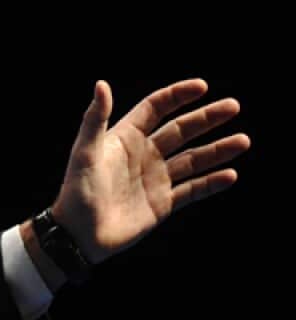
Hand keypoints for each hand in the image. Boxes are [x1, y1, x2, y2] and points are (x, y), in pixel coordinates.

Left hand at [51, 78, 249, 262]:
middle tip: (233, 106)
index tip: (202, 87)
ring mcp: (155, 179)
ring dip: (218, 150)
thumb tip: (101, 84)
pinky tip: (230, 175)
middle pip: (181, 130)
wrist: (78, 236)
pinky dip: (211, 183)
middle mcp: (144, 155)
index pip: (156, 108)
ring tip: (243, 141)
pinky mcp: (162, 204)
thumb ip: (95, 120)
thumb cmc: (76, 192)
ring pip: (193, 159)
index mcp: (125, 138)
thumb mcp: (85, 154)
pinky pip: (192, 190)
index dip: (177, 95)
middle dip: (207, 118)